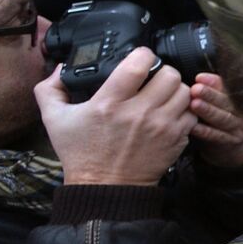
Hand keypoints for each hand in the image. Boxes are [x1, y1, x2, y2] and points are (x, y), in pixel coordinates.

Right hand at [35, 48, 195, 186]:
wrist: (105, 188)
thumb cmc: (80, 154)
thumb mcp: (54, 120)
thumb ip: (50, 90)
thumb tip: (61, 68)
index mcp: (109, 103)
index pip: (138, 64)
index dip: (143, 55)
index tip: (139, 58)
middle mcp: (138, 113)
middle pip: (169, 74)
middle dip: (162, 72)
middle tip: (153, 79)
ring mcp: (161, 126)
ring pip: (184, 91)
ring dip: (175, 90)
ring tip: (163, 95)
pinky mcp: (176, 139)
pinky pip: (192, 113)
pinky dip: (184, 110)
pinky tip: (170, 113)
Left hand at [188, 74, 242, 168]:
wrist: (238, 150)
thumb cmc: (223, 124)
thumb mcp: (222, 106)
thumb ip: (215, 91)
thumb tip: (200, 77)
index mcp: (236, 101)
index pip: (226, 89)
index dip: (214, 82)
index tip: (199, 78)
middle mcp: (239, 113)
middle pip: (226, 102)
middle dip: (211, 94)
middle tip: (195, 88)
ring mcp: (237, 129)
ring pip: (223, 118)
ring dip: (209, 111)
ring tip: (194, 104)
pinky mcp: (231, 143)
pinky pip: (218, 137)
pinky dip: (206, 132)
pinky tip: (193, 127)